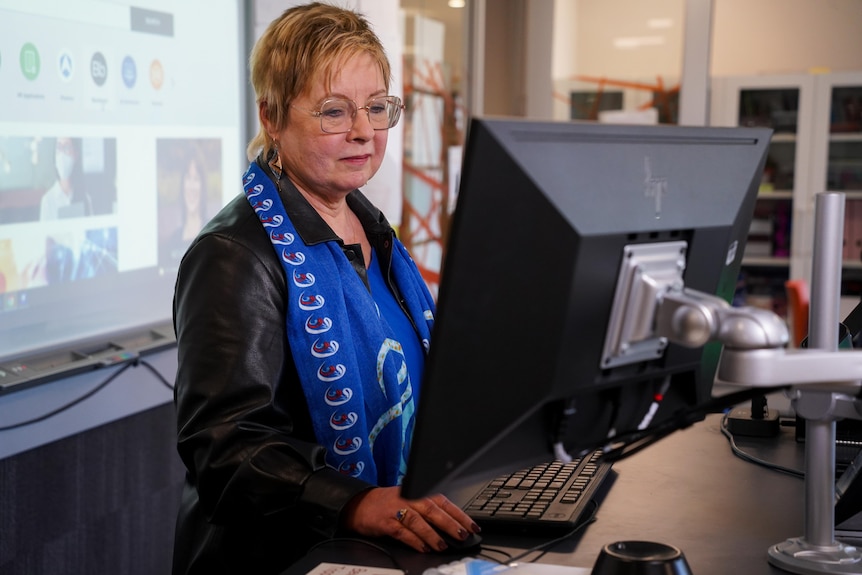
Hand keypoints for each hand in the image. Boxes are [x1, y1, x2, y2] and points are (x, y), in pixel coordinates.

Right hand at [341, 486, 480, 552]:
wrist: (359, 504)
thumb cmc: (388, 504)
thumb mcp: (410, 500)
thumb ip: (428, 510)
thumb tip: (453, 526)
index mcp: (418, 492)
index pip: (443, 501)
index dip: (459, 514)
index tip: (473, 526)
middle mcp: (409, 498)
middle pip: (433, 509)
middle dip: (449, 523)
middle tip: (462, 535)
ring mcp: (396, 509)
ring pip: (418, 521)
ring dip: (432, 534)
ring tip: (443, 545)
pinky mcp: (385, 521)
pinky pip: (402, 532)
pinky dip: (414, 540)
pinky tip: (423, 548)